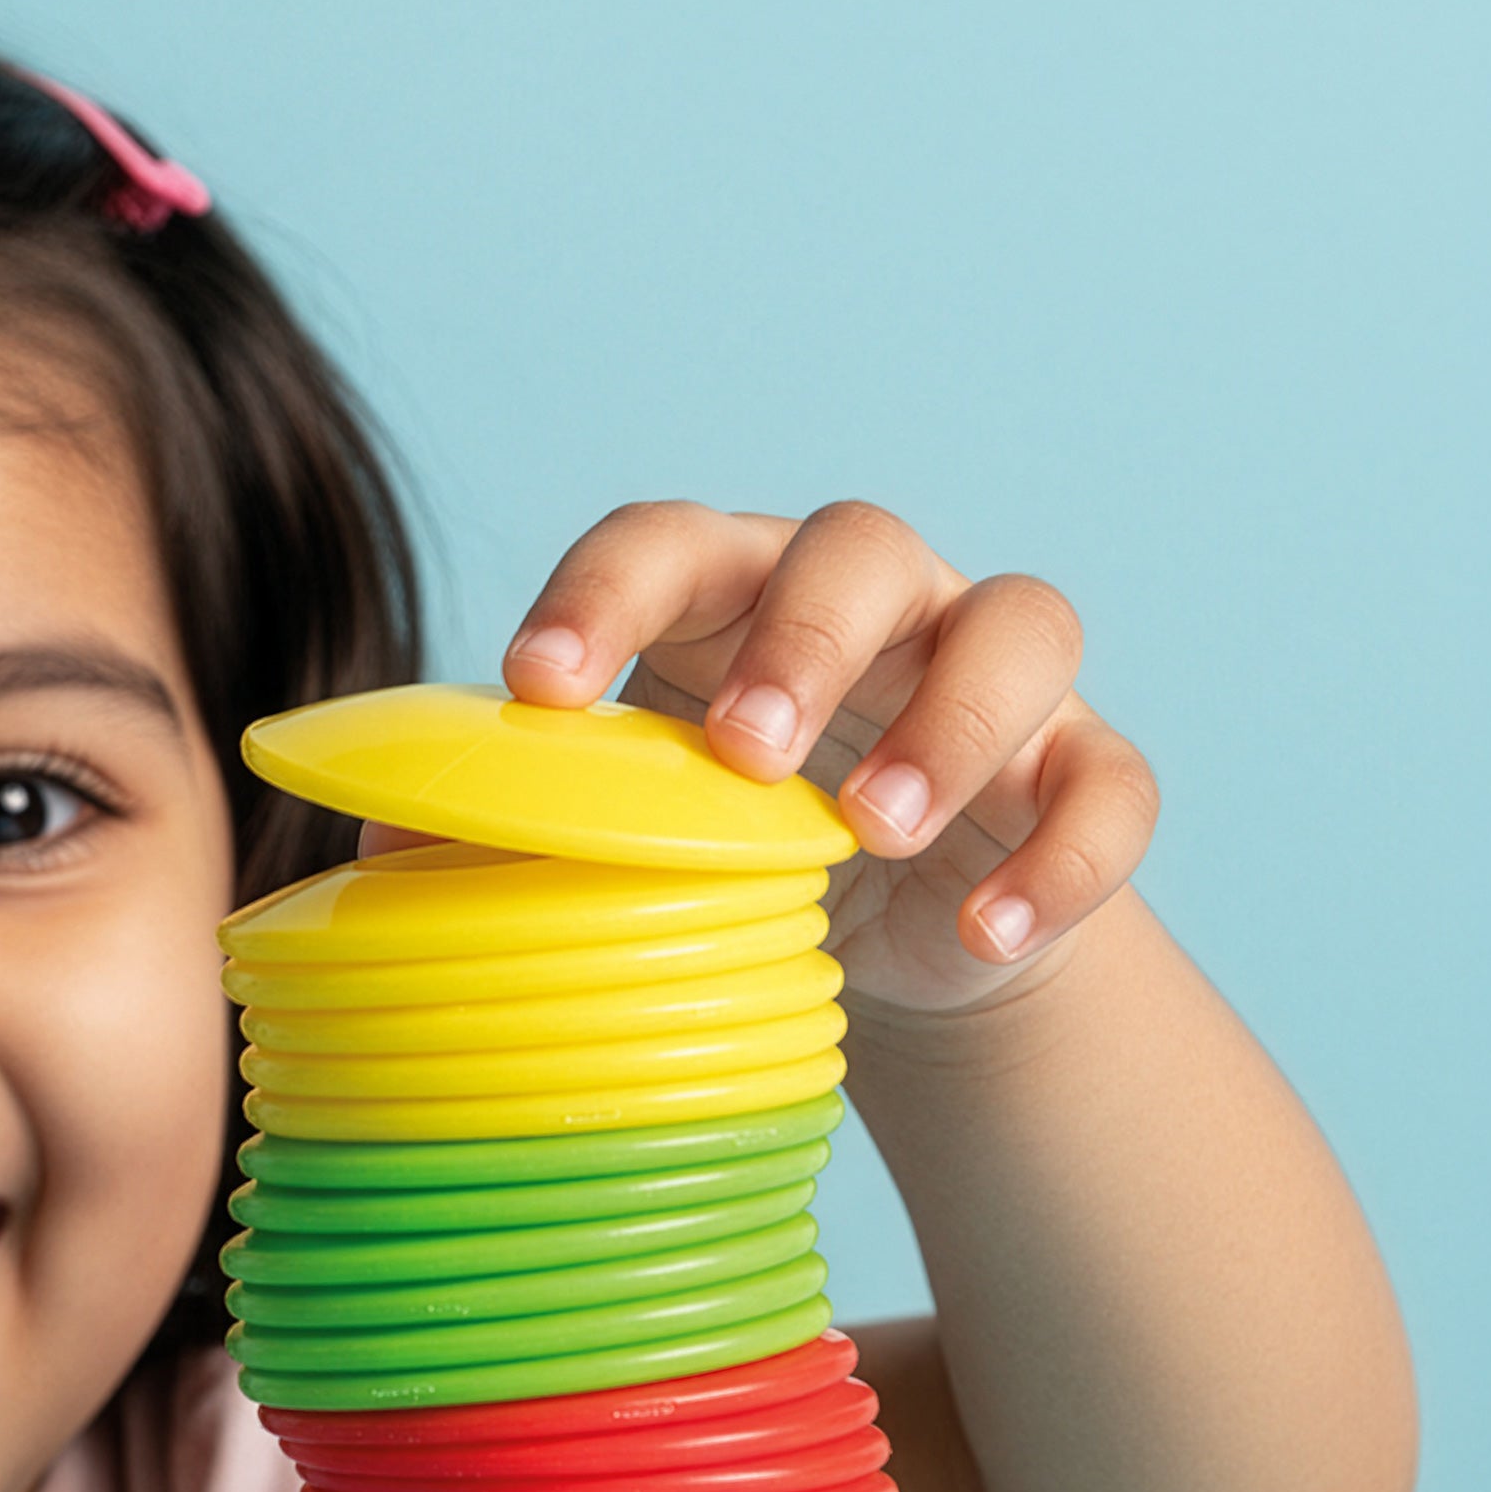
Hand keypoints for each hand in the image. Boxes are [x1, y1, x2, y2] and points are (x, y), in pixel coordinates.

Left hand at [492, 500, 1157, 1016]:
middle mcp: (874, 606)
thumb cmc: (730, 849)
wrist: (896, 948)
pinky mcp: (1082, 772)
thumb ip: (521, 823)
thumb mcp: (626, 834)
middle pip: (859, 547)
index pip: (666, 543)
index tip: (539, 683)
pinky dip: (1064, 856)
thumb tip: (379, 853)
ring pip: (1019, 625)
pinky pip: (1111, 786)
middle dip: (804, 636)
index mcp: (730, 596)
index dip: (602, 592)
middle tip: (744, 749)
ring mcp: (992, 681)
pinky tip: (988, 931)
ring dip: (952, 722)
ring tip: (871, 829)